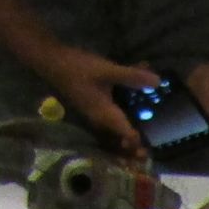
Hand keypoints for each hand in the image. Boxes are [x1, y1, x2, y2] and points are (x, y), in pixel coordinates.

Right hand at [34, 46, 159, 153]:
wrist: (51, 61)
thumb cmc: (77, 68)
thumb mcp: (106, 70)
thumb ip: (131, 76)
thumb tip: (157, 81)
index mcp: (105, 116)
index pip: (127, 136)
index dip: (141, 144)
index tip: (153, 147)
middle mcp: (101, 120)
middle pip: (122, 138)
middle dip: (137, 144)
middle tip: (151, 147)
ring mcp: (97, 113)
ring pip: (117, 128)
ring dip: (131, 131)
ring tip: (146, 134)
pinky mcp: (95, 105)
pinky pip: (113, 115)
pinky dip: (125, 114)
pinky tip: (137, 98)